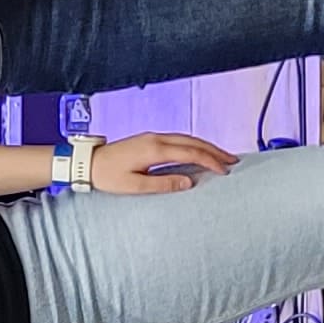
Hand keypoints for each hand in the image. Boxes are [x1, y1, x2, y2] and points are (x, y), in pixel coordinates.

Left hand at [89, 132, 237, 195]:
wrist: (89, 162)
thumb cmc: (108, 176)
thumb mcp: (134, 186)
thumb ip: (162, 184)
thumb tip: (189, 182)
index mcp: (154, 149)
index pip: (190, 153)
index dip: (210, 161)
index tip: (225, 171)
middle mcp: (156, 138)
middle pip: (193, 142)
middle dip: (215, 150)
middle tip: (234, 160)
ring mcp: (153, 136)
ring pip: (187, 138)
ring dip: (206, 146)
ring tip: (223, 156)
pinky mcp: (150, 139)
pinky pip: (179, 139)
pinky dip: (194, 145)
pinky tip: (201, 151)